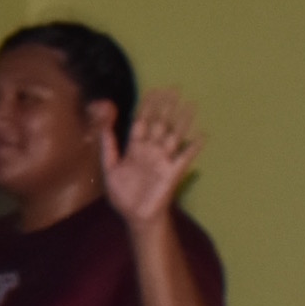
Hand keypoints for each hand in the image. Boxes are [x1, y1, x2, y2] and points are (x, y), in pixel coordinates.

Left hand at [102, 90, 202, 228]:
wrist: (136, 217)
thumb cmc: (123, 195)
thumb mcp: (110, 169)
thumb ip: (108, 148)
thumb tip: (103, 126)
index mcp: (135, 149)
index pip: (142, 122)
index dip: (147, 107)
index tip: (153, 90)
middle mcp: (151, 151)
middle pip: (160, 124)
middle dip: (166, 107)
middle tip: (174, 88)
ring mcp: (163, 160)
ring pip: (174, 135)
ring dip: (182, 120)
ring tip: (190, 104)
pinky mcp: (173, 172)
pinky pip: (186, 157)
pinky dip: (194, 147)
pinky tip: (202, 135)